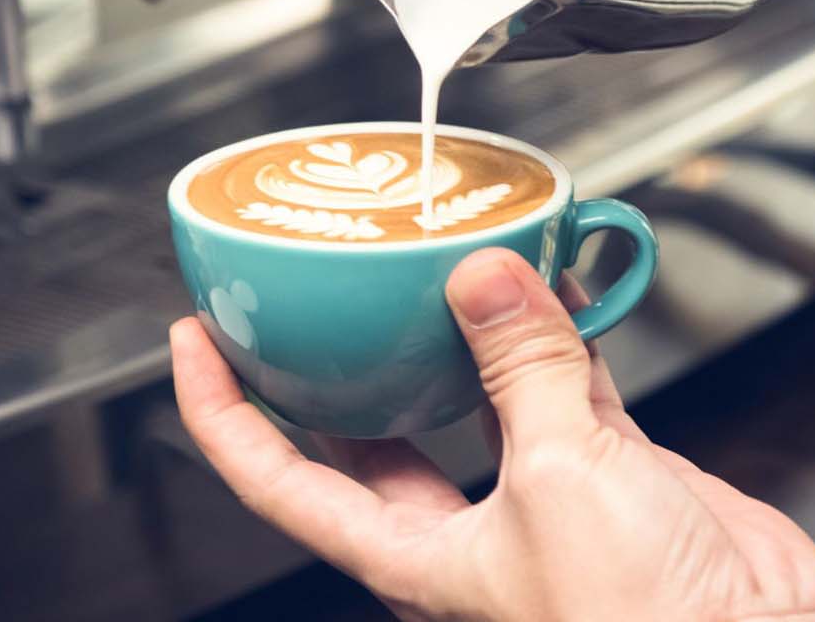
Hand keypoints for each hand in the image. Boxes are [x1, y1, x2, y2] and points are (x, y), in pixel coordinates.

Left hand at [171, 247, 814, 621]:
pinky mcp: (618, 475)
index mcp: (416, 558)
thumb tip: (483, 280)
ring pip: (481, 397)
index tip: (196, 344)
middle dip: (346, 360)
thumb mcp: (559, 476)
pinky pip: (572, 385)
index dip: (227, 415)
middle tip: (320, 284)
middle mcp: (469, 530)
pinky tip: (563, 281)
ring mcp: (544, 498)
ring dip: (467, 328)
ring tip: (444, 256)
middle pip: (376, 433)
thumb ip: (523, 369)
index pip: (283, 482)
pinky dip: (568, 331)